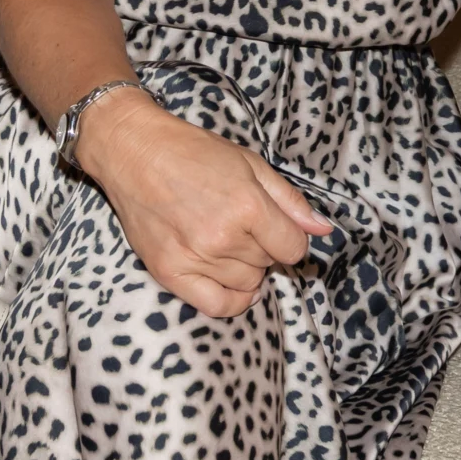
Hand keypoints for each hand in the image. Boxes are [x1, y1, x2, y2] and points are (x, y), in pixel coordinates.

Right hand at [80, 89, 335, 316]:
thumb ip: (290, 201)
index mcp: (248, 206)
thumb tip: (324, 230)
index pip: (294, 248)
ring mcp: (195, 258)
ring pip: (246, 283)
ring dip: (246, 267)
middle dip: (265, 246)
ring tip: (228, 241)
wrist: (135, 153)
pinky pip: (215, 306)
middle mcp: (223, 237)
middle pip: (269, 264)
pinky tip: (234, 283)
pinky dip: (232, 300)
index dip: (291, 239)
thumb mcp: (251, 163)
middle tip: (243, 223)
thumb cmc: (194, 152)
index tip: (278, 228)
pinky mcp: (169, 272)